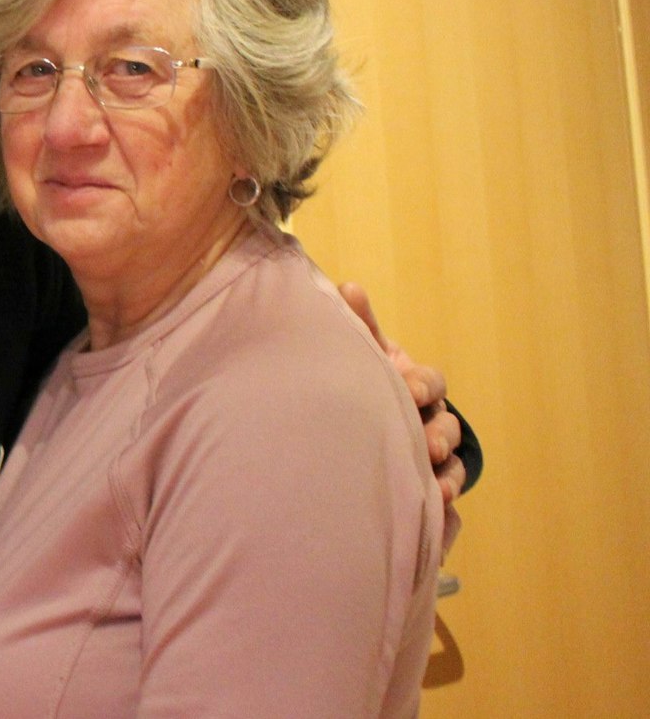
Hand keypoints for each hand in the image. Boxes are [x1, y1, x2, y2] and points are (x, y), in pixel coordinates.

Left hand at [338, 282, 464, 548]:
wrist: (344, 430)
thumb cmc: (357, 381)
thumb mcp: (358, 354)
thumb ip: (357, 325)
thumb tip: (348, 287)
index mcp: (412, 385)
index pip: (429, 382)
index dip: (421, 385)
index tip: (406, 387)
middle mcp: (428, 419)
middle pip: (446, 425)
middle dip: (439, 433)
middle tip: (427, 443)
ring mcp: (430, 455)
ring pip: (450, 464)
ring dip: (446, 473)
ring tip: (435, 486)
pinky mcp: (425, 487)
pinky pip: (443, 496)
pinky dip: (441, 500)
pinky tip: (433, 508)